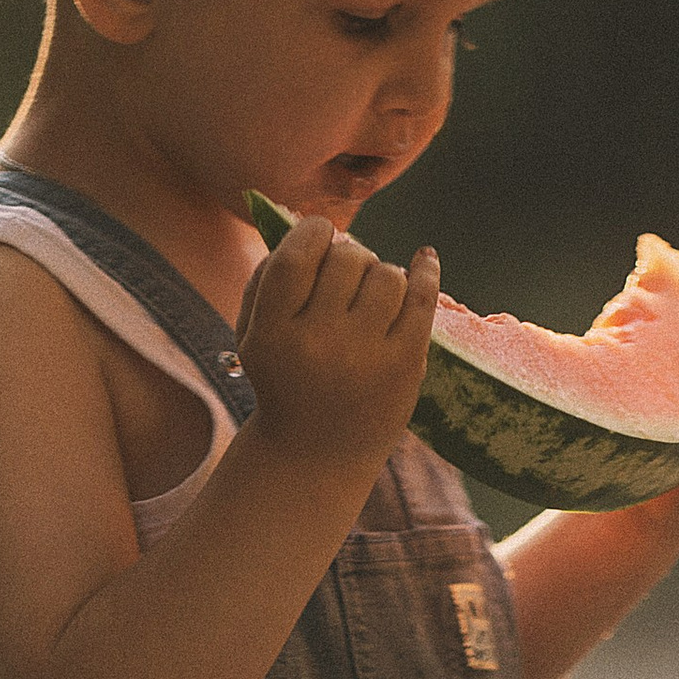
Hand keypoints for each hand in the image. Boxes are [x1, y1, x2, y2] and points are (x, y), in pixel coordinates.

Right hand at [237, 213, 436, 477]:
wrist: (316, 454)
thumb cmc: (284, 381)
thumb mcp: (252, 336)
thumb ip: (265, 276)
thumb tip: (308, 223)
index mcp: (273, 333)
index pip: (297, 256)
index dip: (313, 231)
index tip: (319, 234)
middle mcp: (319, 343)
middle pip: (347, 258)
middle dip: (349, 255)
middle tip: (345, 276)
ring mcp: (365, 356)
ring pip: (387, 274)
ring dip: (380, 273)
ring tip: (369, 294)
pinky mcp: (404, 365)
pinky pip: (422, 298)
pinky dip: (426, 271)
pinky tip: (424, 258)